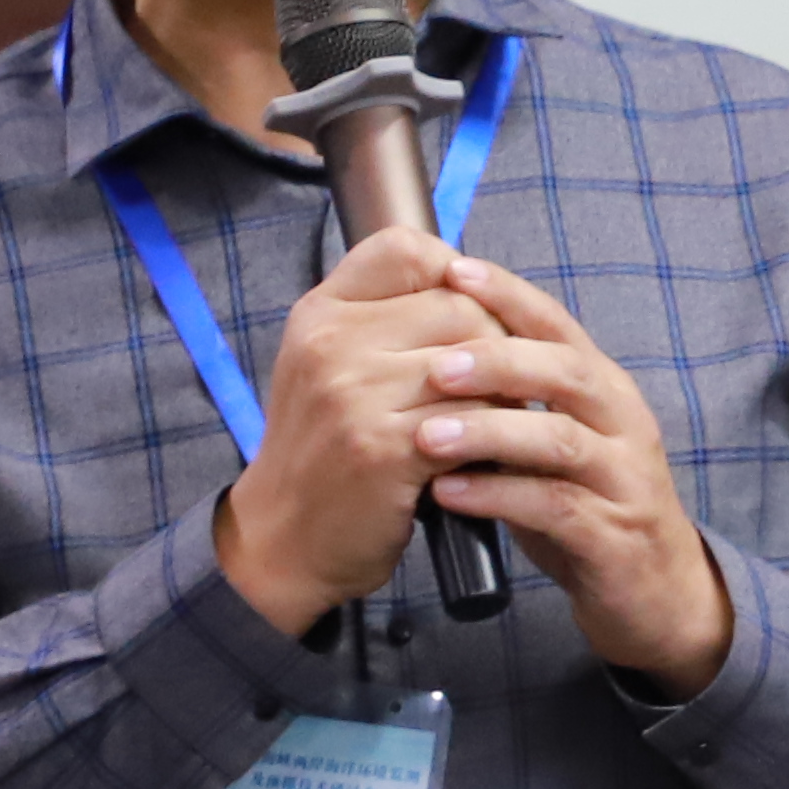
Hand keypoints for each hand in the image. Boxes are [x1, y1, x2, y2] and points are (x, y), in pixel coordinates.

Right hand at [208, 229, 497, 634]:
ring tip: (502, 420)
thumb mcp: (329, 366)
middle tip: (505, 382)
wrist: (283, 539)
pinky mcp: (384, 448)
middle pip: (459, 305)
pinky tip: (485, 455)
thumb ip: (384, 319)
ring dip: (503, 395)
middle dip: (497, 343)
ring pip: (476, 363)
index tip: (471, 313)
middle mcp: (331, 343)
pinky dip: (493, 438)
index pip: (406, 248)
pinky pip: (474, 420)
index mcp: (321, 313)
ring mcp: (354, 394)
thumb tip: (475, 280)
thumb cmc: (324, 450)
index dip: (455, 273)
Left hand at [404, 252, 738, 698]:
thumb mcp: (553, 447)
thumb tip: (434, 348)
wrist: (658, 595)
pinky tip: (449, 494)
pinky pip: (555, 507)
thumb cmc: (589, 509)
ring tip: (425, 437)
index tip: (453, 270)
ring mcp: (624, 479)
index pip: (558, 325)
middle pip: (566, 371)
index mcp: (604, 391)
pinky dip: (498, 497)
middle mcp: (623, 423)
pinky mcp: (615, 535)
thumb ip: (513, 404)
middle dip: (497, 360)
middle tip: (433, 364)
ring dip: (488, 433)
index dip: (509, 294)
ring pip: (559, 438)